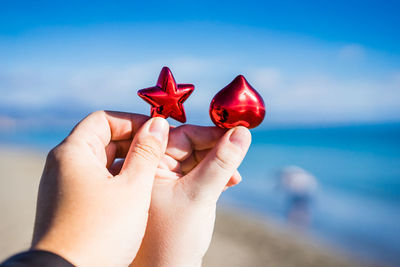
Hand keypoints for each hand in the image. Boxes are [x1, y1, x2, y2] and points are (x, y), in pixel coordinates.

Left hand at [31, 111, 169, 266]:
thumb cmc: (101, 231)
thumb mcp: (134, 188)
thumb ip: (148, 152)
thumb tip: (158, 123)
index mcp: (73, 152)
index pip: (104, 119)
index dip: (133, 121)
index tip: (158, 131)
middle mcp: (64, 164)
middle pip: (103, 138)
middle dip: (135, 142)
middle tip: (162, 151)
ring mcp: (65, 185)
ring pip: (102, 161)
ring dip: (129, 162)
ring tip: (156, 171)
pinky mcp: (70, 203)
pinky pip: (97, 179)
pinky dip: (118, 179)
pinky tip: (139, 191)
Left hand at [131, 125, 250, 266]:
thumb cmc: (169, 242)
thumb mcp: (197, 194)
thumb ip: (220, 161)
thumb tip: (241, 132)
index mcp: (137, 164)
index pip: (171, 132)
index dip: (205, 131)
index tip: (233, 133)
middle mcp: (140, 169)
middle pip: (181, 144)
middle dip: (211, 150)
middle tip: (236, 157)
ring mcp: (152, 183)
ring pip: (188, 160)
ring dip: (213, 165)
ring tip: (234, 178)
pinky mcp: (165, 196)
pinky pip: (188, 175)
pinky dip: (207, 177)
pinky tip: (226, 184)